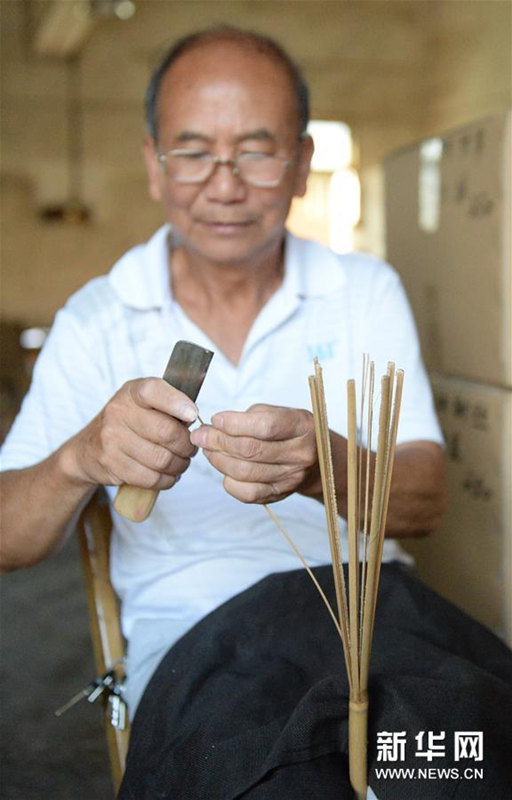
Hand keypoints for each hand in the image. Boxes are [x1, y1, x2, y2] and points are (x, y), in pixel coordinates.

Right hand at [67, 378, 197, 489]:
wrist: (87, 449)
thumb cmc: (126, 423)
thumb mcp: (143, 403)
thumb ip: (169, 404)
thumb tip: (194, 419)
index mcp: (131, 392)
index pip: (154, 391)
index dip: (178, 403)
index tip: (192, 415)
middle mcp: (118, 412)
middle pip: (167, 432)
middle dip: (187, 444)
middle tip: (190, 448)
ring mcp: (112, 439)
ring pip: (162, 459)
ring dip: (180, 465)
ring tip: (181, 462)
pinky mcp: (111, 464)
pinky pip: (151, 478)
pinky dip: (167, 479)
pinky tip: (168, 474)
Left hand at [190, 404, 317, 503]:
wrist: (319, 460)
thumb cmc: (292, 431)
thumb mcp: (280, 412)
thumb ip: (251, 416)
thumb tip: (216, 425)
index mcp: (302, 426)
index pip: (265, 426)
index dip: (234, 424)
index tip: (215, 419)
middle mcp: (300, 454)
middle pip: (250, 450)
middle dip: (218, 441)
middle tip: (200, 435)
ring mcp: (291, 477)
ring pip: (244, 472)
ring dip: (219, 460)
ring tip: (208, 449)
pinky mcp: (280, 494)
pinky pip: (248, 493)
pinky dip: (229, 481)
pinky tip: (224, 469)